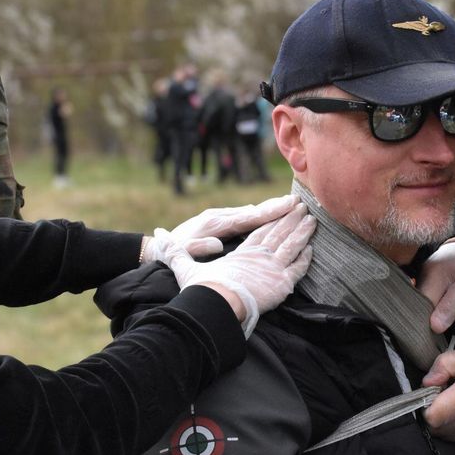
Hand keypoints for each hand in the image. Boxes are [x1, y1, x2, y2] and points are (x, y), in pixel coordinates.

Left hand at [143, 194, 299, 262]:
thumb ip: (198, 248)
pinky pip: (244, 220)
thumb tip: (217, 244)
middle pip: (252, 211)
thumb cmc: (171, 254)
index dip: (268, 212)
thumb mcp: (182, 254)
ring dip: (269, 210)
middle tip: (296, 200)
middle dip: (274, 207)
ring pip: (249, 214)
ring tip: (290, 206)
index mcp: (213, 224)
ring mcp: (220, 219)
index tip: (286, 205)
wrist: (157, 248)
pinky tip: (271, 217)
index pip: (246, 217)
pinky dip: (259, 217)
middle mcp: (219, 217)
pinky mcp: (220, 224)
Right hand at [164, 205, 314, 335]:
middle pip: (278, 233)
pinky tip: (312, 250)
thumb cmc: (202, 290)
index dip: (270, 218)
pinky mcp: (282, 283)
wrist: (217, 306)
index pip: (259, 230)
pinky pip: (299, 268)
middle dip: (290, 219)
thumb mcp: (185, 268)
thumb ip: (176, 253)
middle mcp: (259, 255)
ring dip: (302, 232)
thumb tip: (159, 235)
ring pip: (292, 245)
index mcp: (241, 252)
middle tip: (302, 206)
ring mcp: (273, 268)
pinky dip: (306, 259)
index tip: (279, 208)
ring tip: (312, 220)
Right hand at [418, 235, 454, 333]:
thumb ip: (452, 306)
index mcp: (433, 276)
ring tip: (441, 319)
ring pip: (418, 304)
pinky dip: (429, 307)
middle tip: (439, 330)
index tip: (436, 334)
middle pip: (416, 306)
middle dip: (426, 320)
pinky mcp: (423, 280)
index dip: (427, 323)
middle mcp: (421, 276)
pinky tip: (438, 311)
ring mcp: (420, 278)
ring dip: (428, 314)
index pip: (420, 308)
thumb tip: (435, 327)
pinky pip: (422, 298)